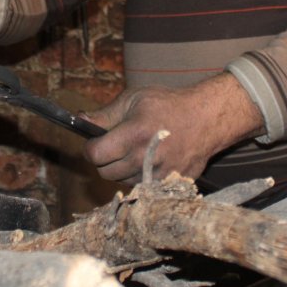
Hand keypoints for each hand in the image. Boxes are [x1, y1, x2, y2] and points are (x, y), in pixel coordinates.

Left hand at [81, 74, 262, 183]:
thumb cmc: (168, 105)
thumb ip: (105, 114)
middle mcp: (145, 157)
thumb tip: (79, 120)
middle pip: (106, 173)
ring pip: (122, 182)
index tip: (94, 143)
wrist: (206, 118)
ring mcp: (159, 174)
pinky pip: (142, 187)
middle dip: (104, 160)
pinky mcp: (169, 184)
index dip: (90, 149)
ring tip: (135, 151)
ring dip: (122, 169)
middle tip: (114, 146)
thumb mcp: (134, 99)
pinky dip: (139, 176)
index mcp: (134, 134)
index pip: (96, 155)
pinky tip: (148, 160)